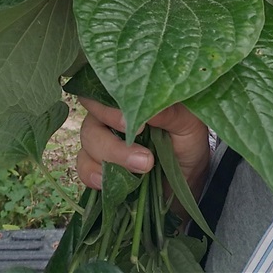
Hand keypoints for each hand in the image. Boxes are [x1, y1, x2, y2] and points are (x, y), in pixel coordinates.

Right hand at [77, 99, 210, 202]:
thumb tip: (146, 105)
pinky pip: (83, 167)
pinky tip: (109, 182)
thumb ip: (169, 112)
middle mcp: (110, 115)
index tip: (135, 125)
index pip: (105, 90)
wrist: (188, 178)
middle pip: (92, 120)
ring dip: (110, 159)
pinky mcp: (98, 166)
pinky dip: (93, 175)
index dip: (111, 107)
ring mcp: (102, 140)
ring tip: (142, 170)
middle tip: (144, 159)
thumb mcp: (189, 124)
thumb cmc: (188, 141)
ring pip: (87, 143)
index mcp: (130, 99)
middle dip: (113, 143)